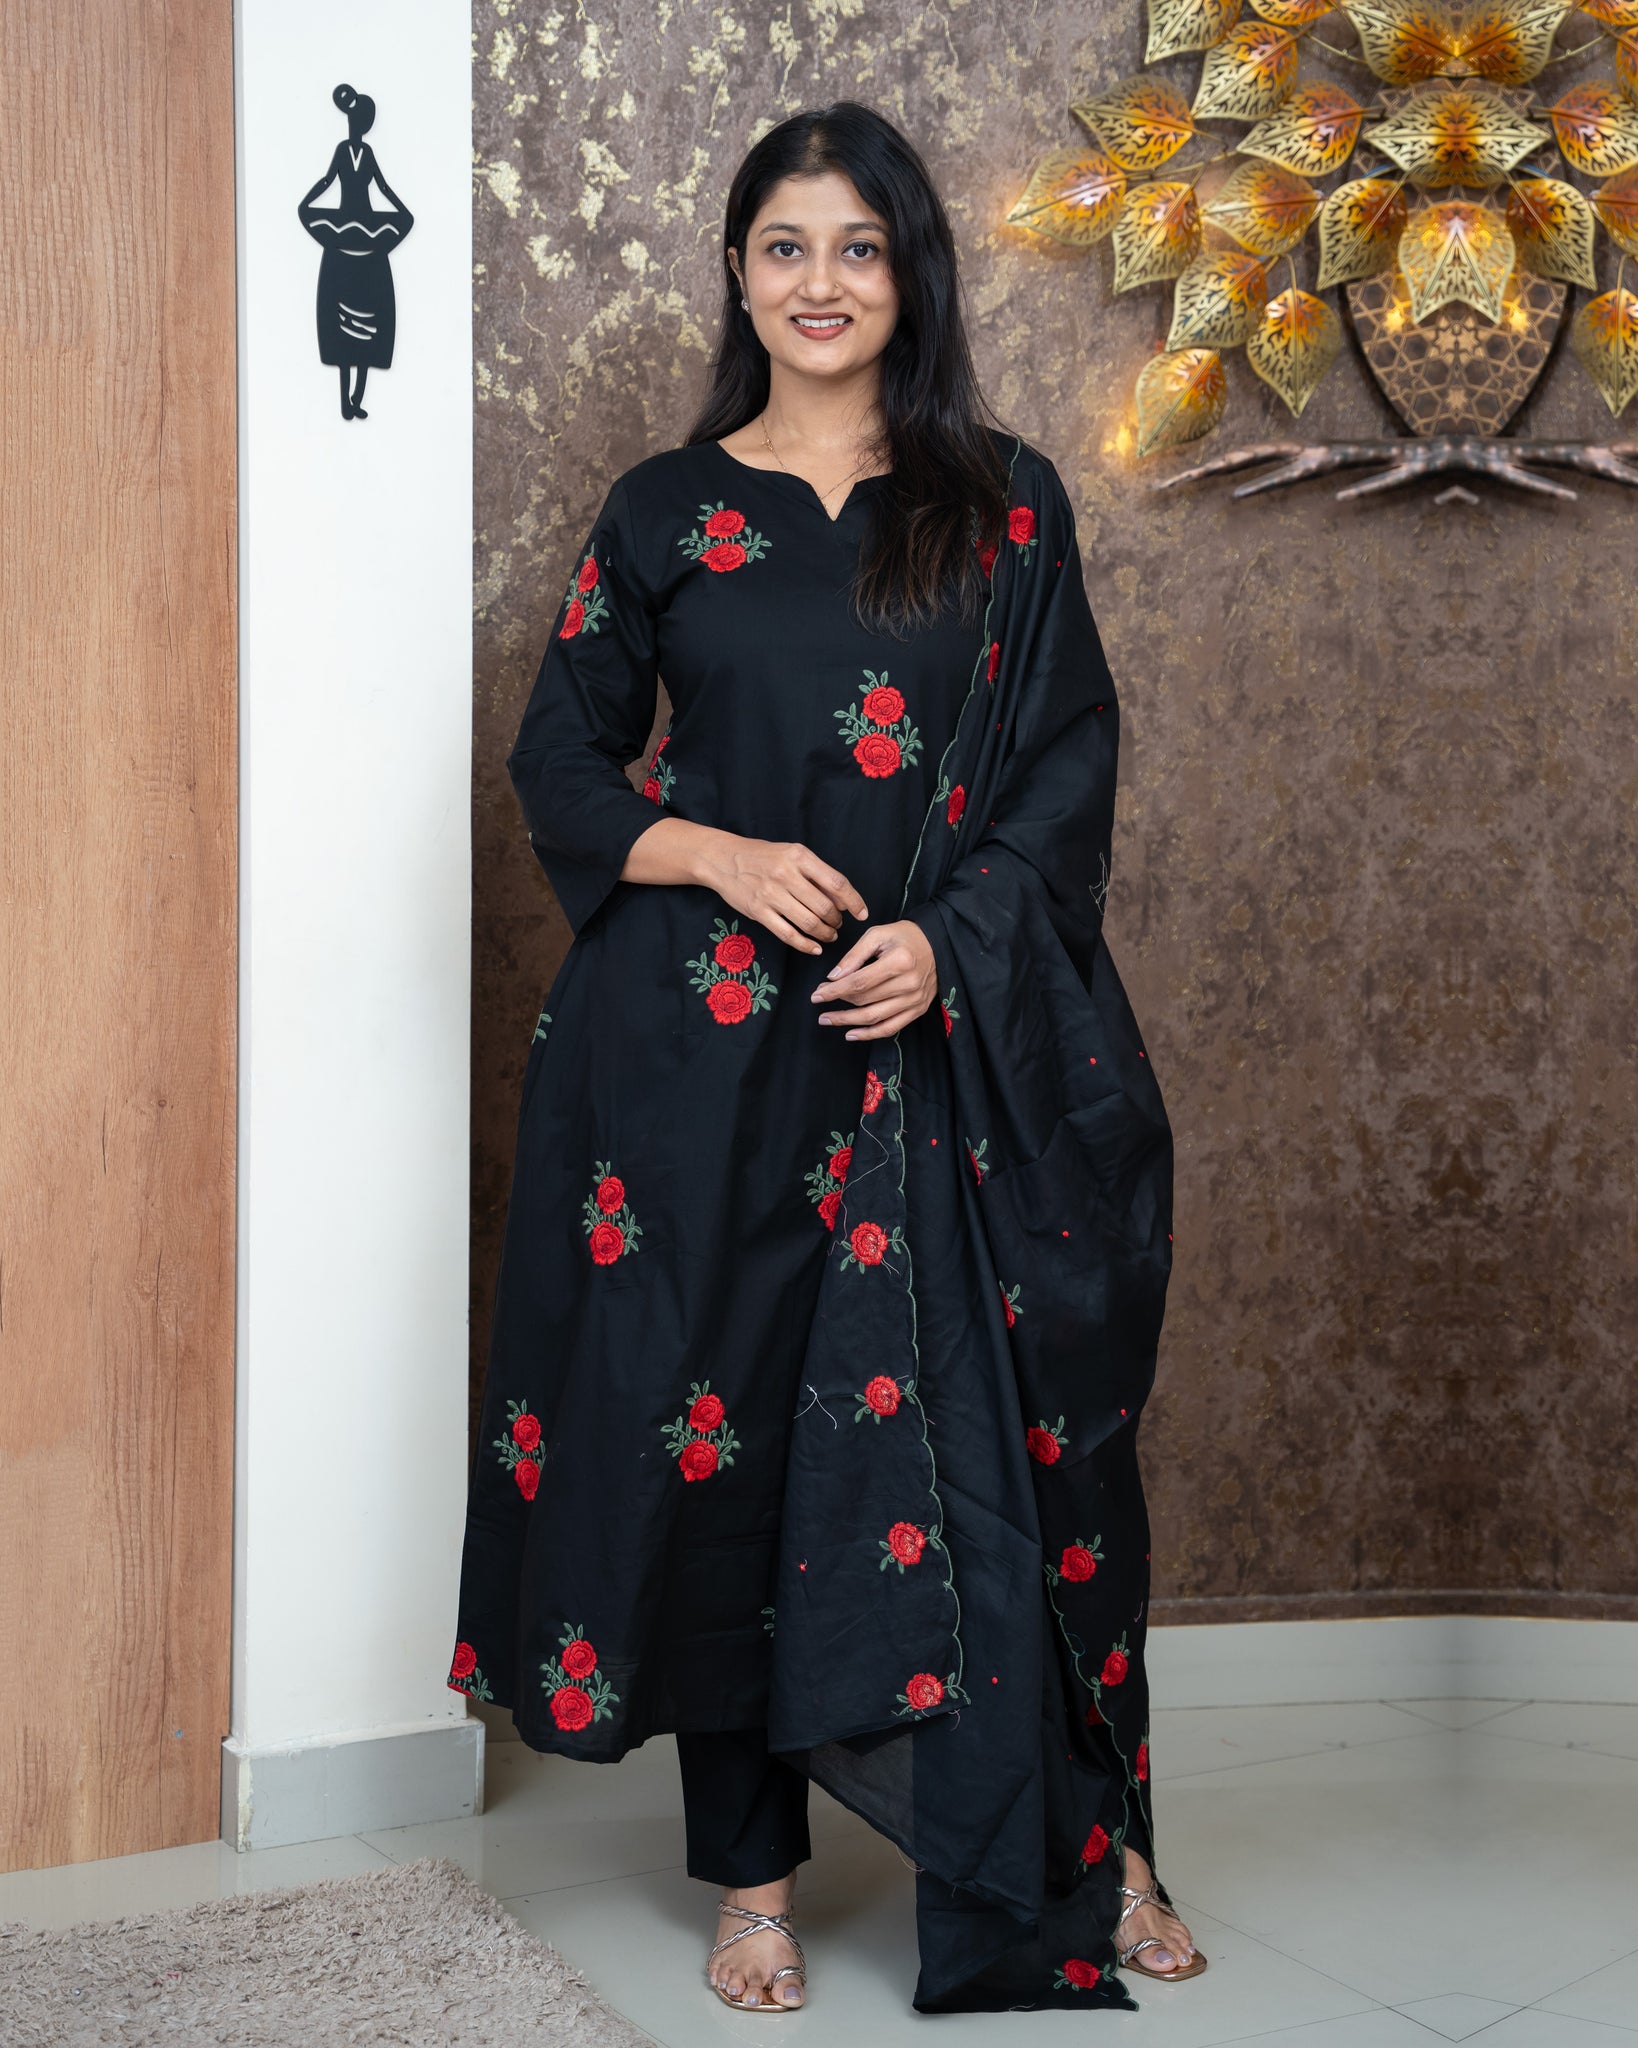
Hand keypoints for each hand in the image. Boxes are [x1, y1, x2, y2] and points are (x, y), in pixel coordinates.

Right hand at [689, 828, 868, 954]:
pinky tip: (813, 947)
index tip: (862, 914)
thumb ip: (817, 874)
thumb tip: (843, 901)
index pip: (837, 882)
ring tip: (828, 935)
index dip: (854, 901)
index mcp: (800, 856)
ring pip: (809, 922)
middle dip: (837, 921)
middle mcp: (786, 874)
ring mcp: (771, 894)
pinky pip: (788, 934)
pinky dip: (805, 944)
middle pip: (824, 907)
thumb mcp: (792, 854)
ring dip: (824, 934)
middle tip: (838, 925)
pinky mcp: (758, 911)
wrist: (723, 859)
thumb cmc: (763, 856)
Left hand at [809, 920, 936, 1039]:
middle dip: (837, 1002)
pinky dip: (869, 1034)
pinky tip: (851, 1034)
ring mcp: (915, 1000)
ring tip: (827, 1019)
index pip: (859, 982)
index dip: (834, 991)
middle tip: (820, 999)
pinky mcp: (918, 1009)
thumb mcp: (877, 935)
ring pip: (874, 1017)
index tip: (816, 994)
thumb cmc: (905, 937)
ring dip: (847, 1021)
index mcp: (899, 961)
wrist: (937, 944)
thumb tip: (833, 977)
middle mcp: (909, 983)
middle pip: (865, 999)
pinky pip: (891, 1027)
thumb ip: (854, 955)